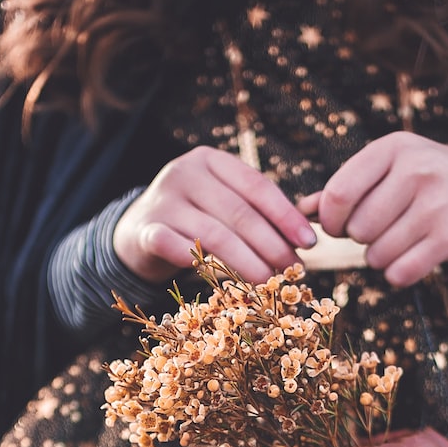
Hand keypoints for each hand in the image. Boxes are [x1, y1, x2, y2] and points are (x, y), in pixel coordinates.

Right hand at [115, 146, 317, 283]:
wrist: (138, 232)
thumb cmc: (194, 218)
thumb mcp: (222, 203)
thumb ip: (256, 212)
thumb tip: (305, 239)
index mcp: (210, 160)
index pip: (255, 185)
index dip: (285, 215)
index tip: (309, 243)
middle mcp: (184, 173)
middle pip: (238, 212)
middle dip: (271, 244)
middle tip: (293, 269)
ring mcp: (162, 201)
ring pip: (215, 235)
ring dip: (248, 262)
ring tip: (270, 282)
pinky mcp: (146, 230)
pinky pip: (182, 251)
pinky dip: (208, 268)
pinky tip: (229, 285)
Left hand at [301, 132, 447, 287]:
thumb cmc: (426, 179)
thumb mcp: (389, 167)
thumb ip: (346, 187)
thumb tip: (301, 210)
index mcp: (393, 148)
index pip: (339, 193)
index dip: (330, 220)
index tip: (338, 226)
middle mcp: (416, 171)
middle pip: (357, 229)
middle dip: (360, 238)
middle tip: (378, 230)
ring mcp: (436, 205)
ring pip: (377, 255)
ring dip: (379, 258)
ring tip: (397, 240)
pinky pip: (400, 273)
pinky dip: (398, 273)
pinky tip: (411, 257)